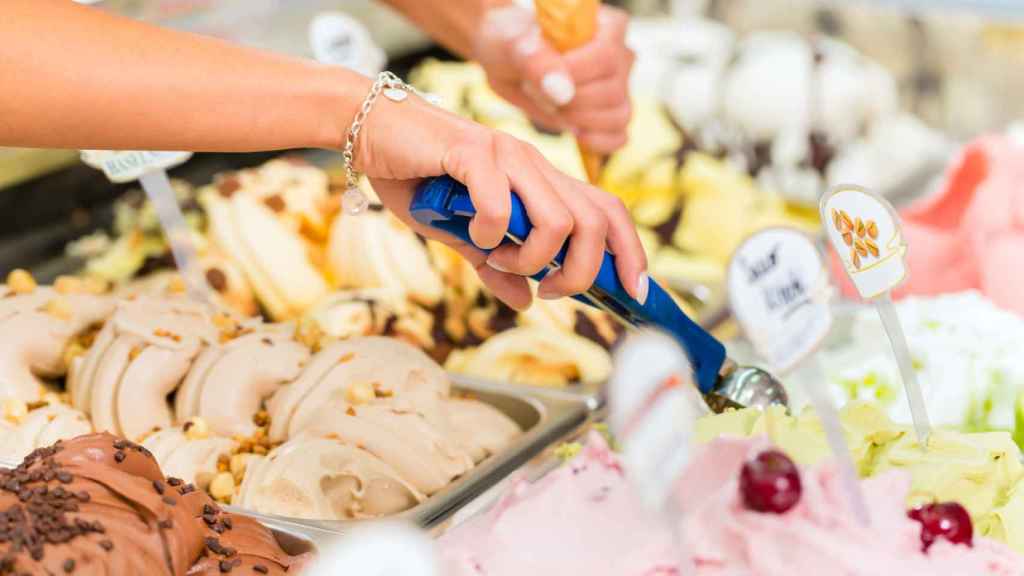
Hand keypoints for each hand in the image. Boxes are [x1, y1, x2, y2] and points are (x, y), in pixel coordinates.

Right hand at [353, 93, 647, 310]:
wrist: (374, 131)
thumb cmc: (419, 178)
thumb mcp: (463, 237)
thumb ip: (495, 267)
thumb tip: (524, 302)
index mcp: (541, 182)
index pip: (608, 212)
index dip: (631, 252)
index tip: (635, 292)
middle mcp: (535, 165)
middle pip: (597, 222)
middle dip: (581, 272)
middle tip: (546, 289)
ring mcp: (508, 155)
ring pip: (559, 220)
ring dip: (533, 258)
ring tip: (500, 261)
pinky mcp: (473, 151)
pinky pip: (500, 203)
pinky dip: (491, 232)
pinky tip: (473, 235)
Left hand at [473, 4, 633, 154]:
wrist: (507, 60)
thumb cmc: (512, 42)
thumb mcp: (516, 45)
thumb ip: (538, 61)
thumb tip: (562, 91)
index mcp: (607, 26)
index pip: (606, 58)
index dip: (574, 76)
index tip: (542, 79)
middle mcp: (621, 55)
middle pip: (613, 92)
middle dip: (571, 102)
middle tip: (539, 91)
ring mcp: (620, 86)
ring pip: (618, 116)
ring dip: (581, 121)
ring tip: (552, 107)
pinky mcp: (610, 114)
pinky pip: (619, 136)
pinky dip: (598, 141)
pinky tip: (574, 131)